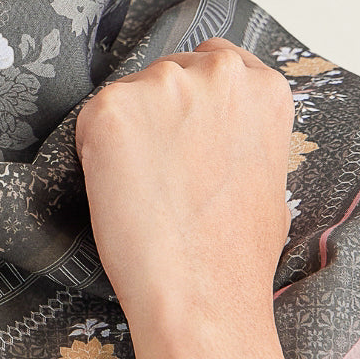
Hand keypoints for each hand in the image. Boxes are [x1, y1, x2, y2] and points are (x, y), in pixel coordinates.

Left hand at [75, 38, 300, 358]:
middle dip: (158, 113)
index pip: (215, 63)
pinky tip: (117, 189)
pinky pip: (91, 120)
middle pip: (168, 72)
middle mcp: (217, 72)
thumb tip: (213, 130)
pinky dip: (93, 151)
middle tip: (159, 172)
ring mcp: (162, 85)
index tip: (185, 134)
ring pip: (129, 96)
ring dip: (126, 131)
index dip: (194, 103)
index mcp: (262, 87)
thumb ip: (242, 132)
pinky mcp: (111, 107)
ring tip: (143, 189)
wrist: (202, 295)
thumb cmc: (236, 255)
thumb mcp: (268, 177)